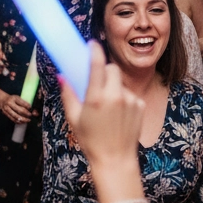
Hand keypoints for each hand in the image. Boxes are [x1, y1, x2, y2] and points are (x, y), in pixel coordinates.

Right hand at [0, 90, 32, 123]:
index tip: (31, 108)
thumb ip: (23, 102)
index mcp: (14, 98)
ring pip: (16, 116)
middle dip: (26, 114)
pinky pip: (12, 119)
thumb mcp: (17, 97)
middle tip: (30, 115)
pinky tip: (22, 122)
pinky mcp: (5, 114)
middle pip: (19, 110)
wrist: (1, 99)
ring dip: (23, 119)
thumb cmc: (12, 99)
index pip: (22, 103)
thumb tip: (30, 108)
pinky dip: (18, 121)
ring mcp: (7, 109)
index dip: (27, 106)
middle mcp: (10, 103)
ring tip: (28, 120)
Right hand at [59, 41, 144, 170]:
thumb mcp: (74, 119)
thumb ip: (68, 95)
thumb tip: (62, 76)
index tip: (93, 43)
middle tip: (98, 82)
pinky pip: (130, 94)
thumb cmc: (91, 141)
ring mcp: (130, 100)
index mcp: (96, 98)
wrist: (115, 159)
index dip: (95, 50)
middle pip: (112, 69)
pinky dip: (123, 99)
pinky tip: (118, 115)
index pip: (97, 65)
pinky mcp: (140, 105)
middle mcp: (115, 96)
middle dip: (105, 71)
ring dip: (113, 87)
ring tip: (108, 108)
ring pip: (121, 82)